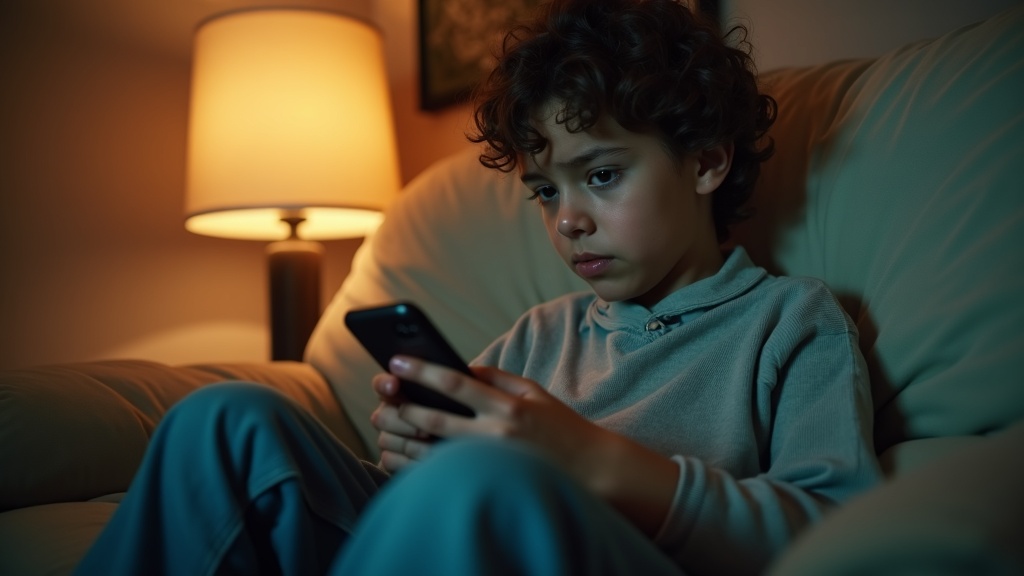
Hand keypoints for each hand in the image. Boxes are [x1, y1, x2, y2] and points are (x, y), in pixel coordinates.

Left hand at [382, 355, 680, 535]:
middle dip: (401, 405)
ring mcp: (489, 463)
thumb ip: (494, 376)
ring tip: (382, 422)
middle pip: (434, 418)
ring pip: (430, 450)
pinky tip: (397, 450)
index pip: (456, 383)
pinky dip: (413, 462)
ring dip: (400, 436)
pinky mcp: (485, 483)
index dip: (421, 370)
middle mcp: (495, 434)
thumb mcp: (532, 391)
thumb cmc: (559, 426)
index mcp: (507, 405)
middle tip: (380, 394)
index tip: (395, 359)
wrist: (590, 471)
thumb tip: (457, 366)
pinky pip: (439, 474)